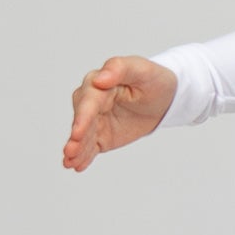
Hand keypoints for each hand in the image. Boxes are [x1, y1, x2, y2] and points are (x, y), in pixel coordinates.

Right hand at [62, 54, 177, 171]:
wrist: (164, 98)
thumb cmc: (152, 80)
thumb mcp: (141, 69)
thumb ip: (120, 69)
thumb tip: (100, 79)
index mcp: (100, 83)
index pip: (89, 101)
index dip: (83, 117)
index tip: (77, 132)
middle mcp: (92, 102)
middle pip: (82, 119)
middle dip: (76, 136)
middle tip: (70, 151)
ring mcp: (96, 120)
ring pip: (83, 136)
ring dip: (76, 149)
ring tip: (70, 162)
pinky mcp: (101, 135)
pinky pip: (91, 147)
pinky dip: (84, 157)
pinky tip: (76, 166)